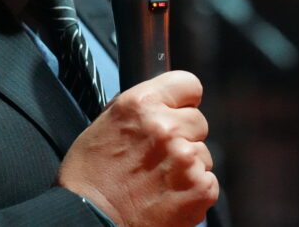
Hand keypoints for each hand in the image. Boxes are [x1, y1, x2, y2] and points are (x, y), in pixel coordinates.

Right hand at [57, 70, 217, 225]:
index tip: (178, 110)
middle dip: (184, 135)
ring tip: (158, 179)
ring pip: (203, 153)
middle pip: (198, 121)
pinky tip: (167, 195)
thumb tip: (163, 100)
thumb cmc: (90, 175)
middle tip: (159, 155)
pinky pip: (208, 181)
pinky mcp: (200, 188)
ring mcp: (186, 158)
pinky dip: (193, 190)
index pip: (188, 84)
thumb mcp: (107, 122)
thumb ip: (141, 107)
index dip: (183, 100)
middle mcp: (166, 126)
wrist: (90, 218)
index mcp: (141, 103)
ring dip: (187, 165)